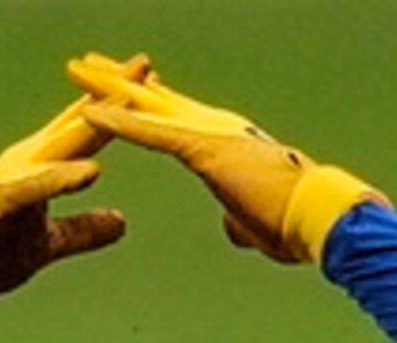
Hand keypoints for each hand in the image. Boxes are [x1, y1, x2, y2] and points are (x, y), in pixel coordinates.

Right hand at [0, 72, 147, 329]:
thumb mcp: (46, 244)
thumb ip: (82, 231)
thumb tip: (121, 223)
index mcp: (43, 171)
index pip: (89, 135)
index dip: (121, 111)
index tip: (153, 85)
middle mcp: (29, 165)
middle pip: (79, 126)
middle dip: (112, 96)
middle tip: (144, 66)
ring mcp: (14, 180)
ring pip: (61, 146)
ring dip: (93, 123)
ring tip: (126, 103)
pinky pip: (34, 189)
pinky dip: (60, 180)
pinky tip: (89, 173)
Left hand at [68, 52, 383, 267]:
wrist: (320, 220)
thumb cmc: (295, 226)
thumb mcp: (256, 224)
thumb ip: (237, 218)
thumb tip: (231, 226)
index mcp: (224, 144)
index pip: (176, 117)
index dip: (146, 103)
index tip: (121, 89)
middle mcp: (215, 127)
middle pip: (156, 99)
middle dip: (120, 81)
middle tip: (86, 63)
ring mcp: (209, 134)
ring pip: (149, 104)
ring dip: (111, 87)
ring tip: (77, 68)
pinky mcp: (204, 149)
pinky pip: (152, 131)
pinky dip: (121, 122)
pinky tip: (90, 111)